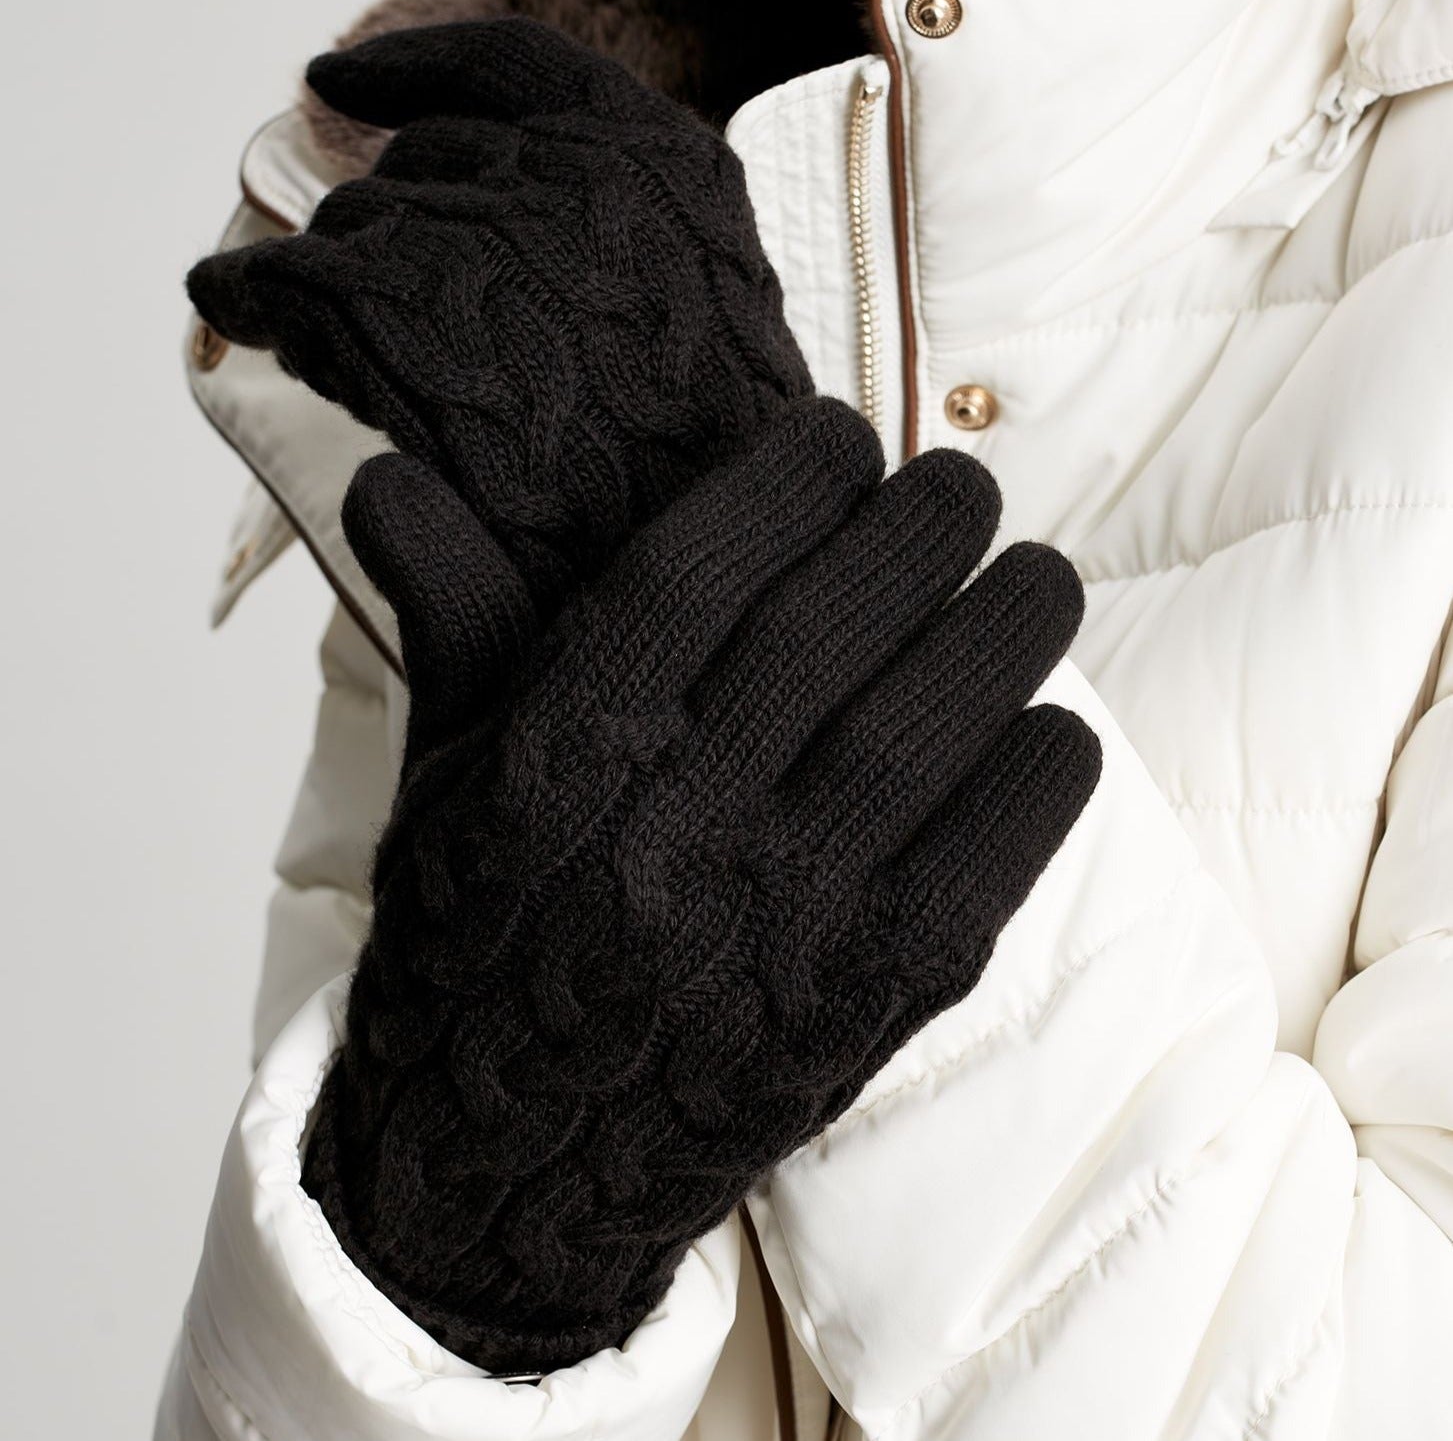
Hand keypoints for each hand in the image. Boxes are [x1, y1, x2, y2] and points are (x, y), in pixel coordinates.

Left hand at [186, 17, 811, 615]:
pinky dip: (248, 292)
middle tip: (378, 297)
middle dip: (397, 224)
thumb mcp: (717, 362)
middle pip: (430, 160)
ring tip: (324, 343)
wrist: (665, 596)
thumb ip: (645, 273)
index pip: (519, 71)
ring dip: (331, 279)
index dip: (417, 69)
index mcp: (674, 178)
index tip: (335, 81)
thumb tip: (548, 238)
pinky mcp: (396, 313)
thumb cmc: (693, 505)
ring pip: (354, 223)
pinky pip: (288, 277)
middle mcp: (582, 179)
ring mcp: (489, 239)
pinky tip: (238, 309)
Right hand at [303, 398, 1101, 1371]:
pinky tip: (1048, 722)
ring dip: (1010, 628)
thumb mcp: (447, 778)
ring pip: (930, 724)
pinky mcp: (870, 1000)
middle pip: (836, 625)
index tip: (844, 439)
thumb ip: (453, 618)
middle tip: (963, 489)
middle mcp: (677, 824)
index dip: (793, 477)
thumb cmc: (479, 946)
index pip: (703, 566)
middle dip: (924, 526)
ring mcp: (784, 918)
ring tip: (1037, 580)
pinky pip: (991, 855)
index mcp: (563, 753)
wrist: (506, 1166)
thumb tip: (388, 476)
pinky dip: (1039, 771)